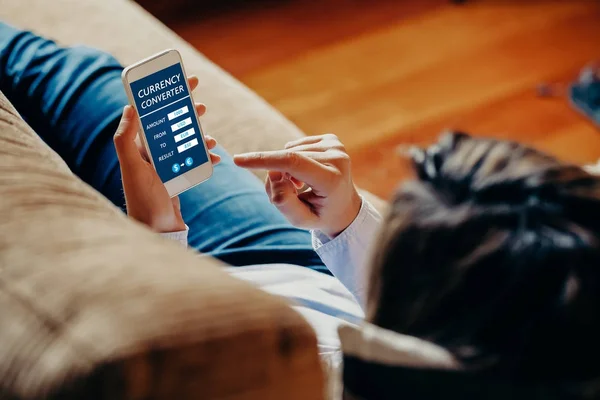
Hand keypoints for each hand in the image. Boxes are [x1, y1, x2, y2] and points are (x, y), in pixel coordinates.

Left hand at [113, 76, 219, 232]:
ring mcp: (165, 166)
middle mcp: (150, 154)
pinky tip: (215, 157)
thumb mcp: (132, 167)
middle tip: (200, 103)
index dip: (165, 97)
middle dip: (186, 112)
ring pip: (185, 142)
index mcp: (138, 147)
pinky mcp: (177, 178)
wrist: (156, 230)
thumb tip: (129, 107)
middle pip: (171, 125)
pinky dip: (205, 157)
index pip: (151, 114)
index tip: (179, 83)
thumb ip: (126, 138)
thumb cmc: (143, 200)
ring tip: (209, 136)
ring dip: (198, 135)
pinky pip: (194, 161)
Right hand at [233, 134, 360, 236]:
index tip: (239, 160)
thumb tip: (273, 172)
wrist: (345, 207)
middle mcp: (338, 158)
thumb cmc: (320, 215)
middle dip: (277, 175)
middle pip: (288, 160)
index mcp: (332, 180)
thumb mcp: (300, 220)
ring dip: (286, 169)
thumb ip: (283, 200)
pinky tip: (307, 174)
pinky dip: (294, 160)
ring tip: (301, 186)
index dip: (263, 160)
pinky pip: (296, 146)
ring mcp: (337, 146)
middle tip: (290, 193)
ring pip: (290, 152)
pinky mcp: (332, 140)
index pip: (292, 162)